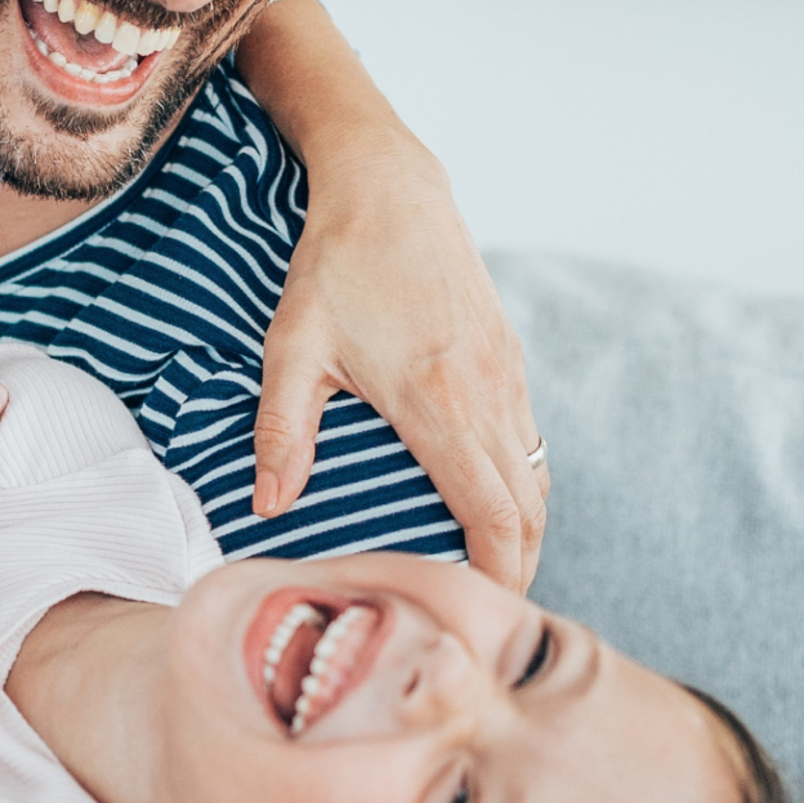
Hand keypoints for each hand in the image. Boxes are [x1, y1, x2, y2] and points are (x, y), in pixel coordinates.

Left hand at [254, 153, 547, 587]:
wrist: (390, 187)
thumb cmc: (334, 265)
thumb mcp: (292, 347)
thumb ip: (281, 430)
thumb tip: (268, 505)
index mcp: (440, 402)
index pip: (493, 512)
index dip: (498, 573)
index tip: (482, 615)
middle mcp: (489, 392)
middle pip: (528, 508)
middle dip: (517, 568)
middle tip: (486, 615)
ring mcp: (507, 373)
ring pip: (535, 475)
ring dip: (522, 529)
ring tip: (488, 573)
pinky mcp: (509, 355)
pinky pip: (528, 439)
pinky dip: (519, 484)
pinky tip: (485, 504)